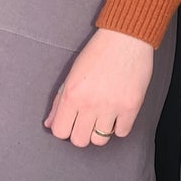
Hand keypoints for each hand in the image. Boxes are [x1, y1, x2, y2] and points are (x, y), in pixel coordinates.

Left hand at [45, 27, 154, 147]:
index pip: (60, 131)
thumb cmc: (97, 53)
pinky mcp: (131, 107)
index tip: (71, 121)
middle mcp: (90, 104)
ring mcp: (111, 107)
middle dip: (81, 133)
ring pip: (100, 141)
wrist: (126, 39)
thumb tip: (49, 124)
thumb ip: (58, 101)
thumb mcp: (71, 74)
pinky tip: (117, 113)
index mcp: (71, 94)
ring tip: (103, 116)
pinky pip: (122, 133)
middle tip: (87, 121)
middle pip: (79, 141)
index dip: (64, 129)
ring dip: (100, 130)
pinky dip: (119, 126)